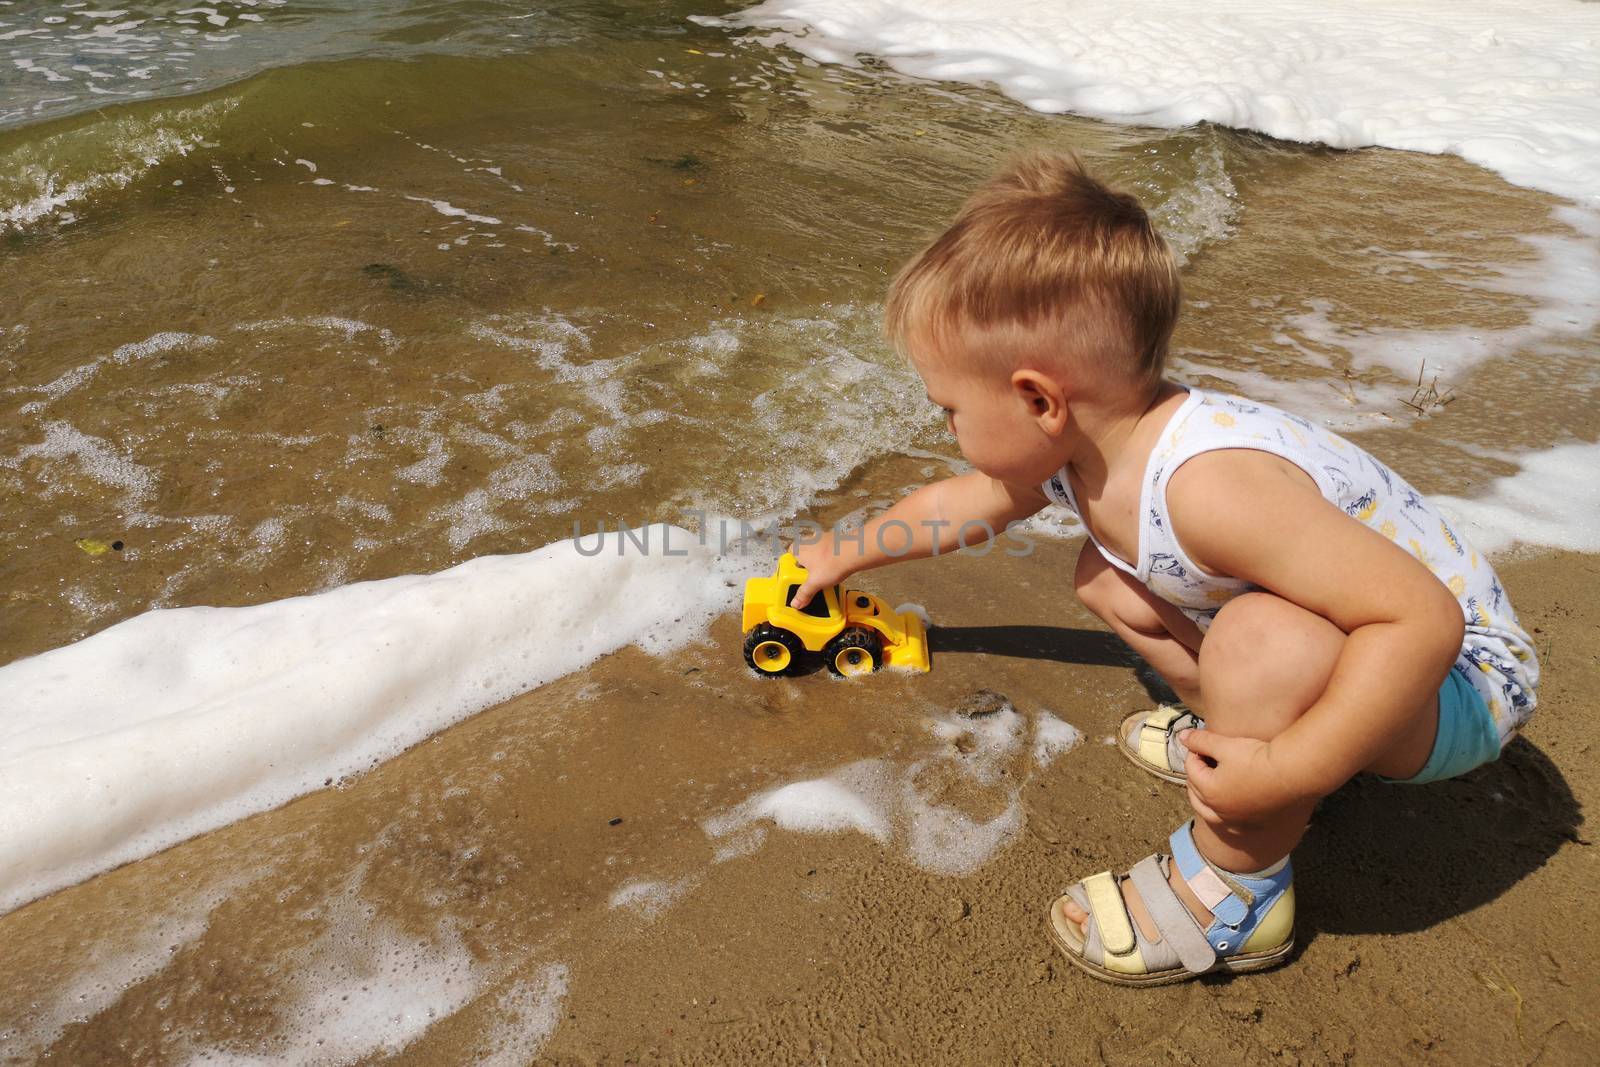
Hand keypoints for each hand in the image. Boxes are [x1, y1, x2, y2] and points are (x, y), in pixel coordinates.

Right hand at [788, 535, 846, 609]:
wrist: (854, 552)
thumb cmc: (831, 563)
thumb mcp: (815, 583)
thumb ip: (804, 593)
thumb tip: (795, 603)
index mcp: (799, 549)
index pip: (790, 553)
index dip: (792, 563)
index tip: (795, 574)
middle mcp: (809, 540)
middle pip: (803, 550)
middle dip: (806, 562)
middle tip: (810, 574)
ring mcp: (823, 537)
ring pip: (817, 548)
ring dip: (819, 557)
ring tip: (825, 571)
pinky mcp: (836, 538)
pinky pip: (830, 547)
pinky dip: (832, 555)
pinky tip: (836, 565)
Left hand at [1180, 729, 1308, 829]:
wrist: (1293, 774)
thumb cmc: (1258, 757)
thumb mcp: (1226, 745)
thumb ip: (1202, 741)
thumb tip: (1182, 736)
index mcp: (1208, 791)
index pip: (1192, 769)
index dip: (1194, 752)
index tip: (1200, 742)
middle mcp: (1219, 811)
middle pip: (1197, 791)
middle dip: (1195, 775)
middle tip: (1200, 762)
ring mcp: (1236, 821)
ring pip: (1210, 812)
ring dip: (1204, 799)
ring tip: (1206, 787)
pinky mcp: (1253, 825)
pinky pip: (1230, 823)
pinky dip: (1223, 814)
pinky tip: (1228, 806)